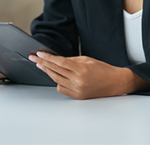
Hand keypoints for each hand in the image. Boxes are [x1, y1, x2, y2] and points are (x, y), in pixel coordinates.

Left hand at [29, 52, 149, 99]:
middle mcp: (78, 80)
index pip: (59, 62)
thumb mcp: (87, 59)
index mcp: (81, 69)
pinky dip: (57, 82)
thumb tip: (57, 59)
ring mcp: (77, 89)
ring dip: (48, 72)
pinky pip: (62, 89)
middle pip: (55, 71)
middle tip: (34, 58)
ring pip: (56, 80)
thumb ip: (71, 60)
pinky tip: (55, 76)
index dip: (47, 57)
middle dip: (43, 63)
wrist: (115, 83)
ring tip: (41, 65)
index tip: (39, 54)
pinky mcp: (78, 96)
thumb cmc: (103, 70)